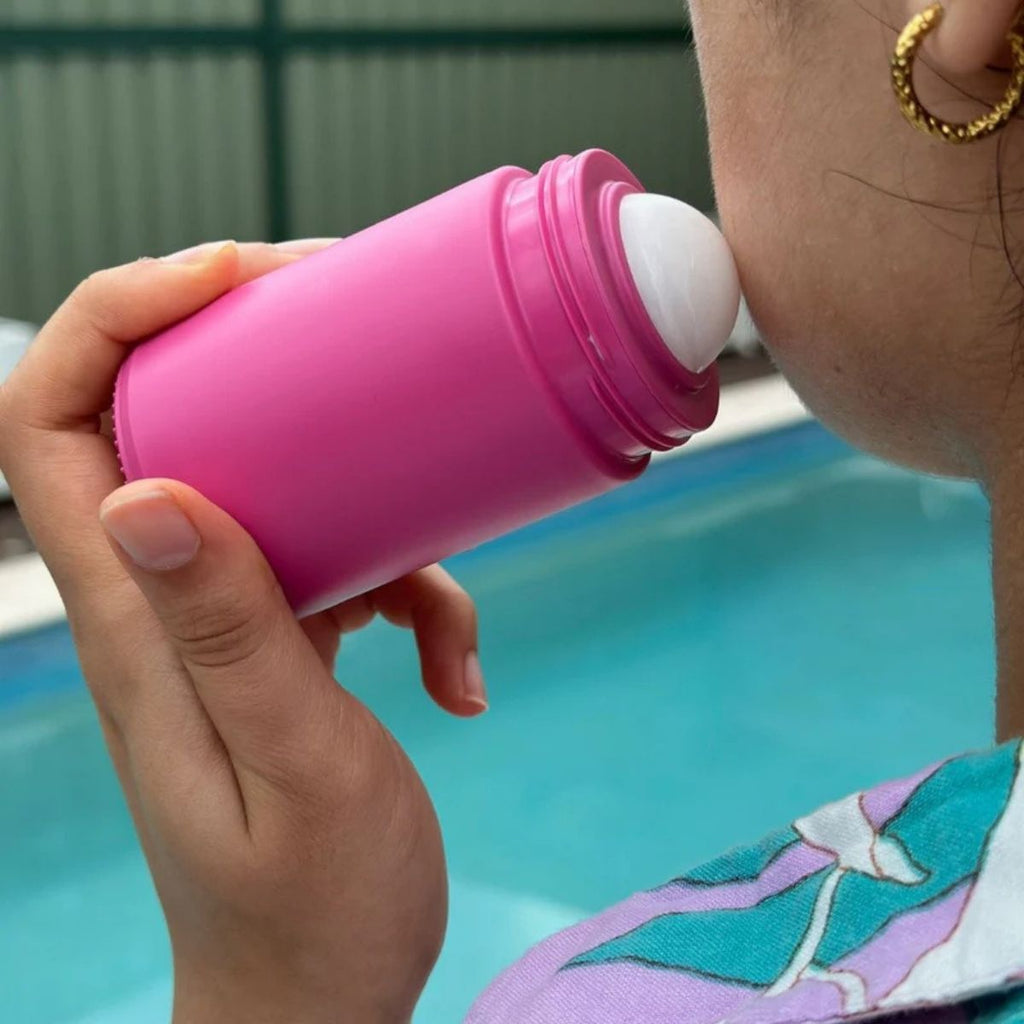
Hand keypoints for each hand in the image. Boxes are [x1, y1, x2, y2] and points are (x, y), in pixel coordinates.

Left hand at [0, 241, 486, 1023]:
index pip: (52, 423)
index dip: (120, 318)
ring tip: (451, 564)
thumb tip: (150, 494)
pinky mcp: (286, 644)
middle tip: (356, 323)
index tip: (235, 277)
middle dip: (258, 344)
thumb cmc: (308, 911)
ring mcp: (227, 621)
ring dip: (369, 491)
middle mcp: (166, 601)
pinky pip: (346, 567)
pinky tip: (459, 673)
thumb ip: (231, 635)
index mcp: (135, 617)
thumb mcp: (293, 767)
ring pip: (274, 483)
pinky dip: (415, 597)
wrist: (317, 999)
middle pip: (168, 415)